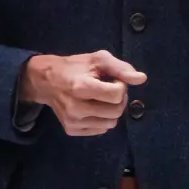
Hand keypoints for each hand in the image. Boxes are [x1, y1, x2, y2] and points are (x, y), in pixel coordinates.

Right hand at [20, 50, 146, 136]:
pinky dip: (102, 119)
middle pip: (115, 111)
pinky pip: (100, 130)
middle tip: (110, 89)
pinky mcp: (71, 130)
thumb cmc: (75, 67)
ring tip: (102, 98)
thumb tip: (142, 79)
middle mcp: (75, 108)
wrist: (47, 80)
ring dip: (112, 111)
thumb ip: (121, 68)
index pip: (117, 95)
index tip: (113, 79)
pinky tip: (93, 107)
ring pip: (110, 124)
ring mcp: (72, 121)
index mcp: (81, 87)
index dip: (121, 85)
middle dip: (119, 100)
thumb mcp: (98, 59)